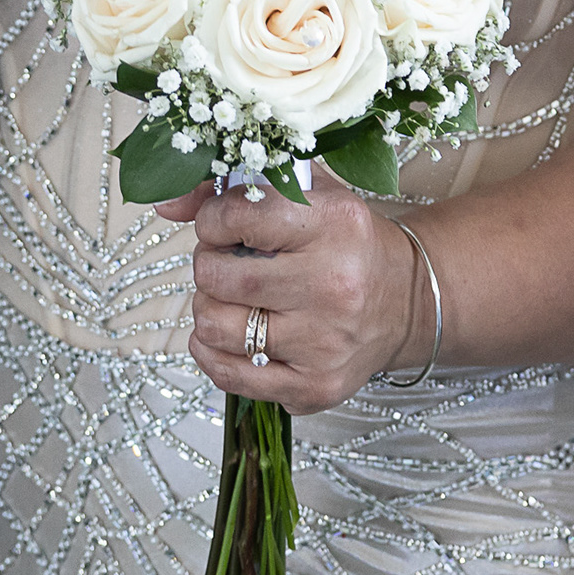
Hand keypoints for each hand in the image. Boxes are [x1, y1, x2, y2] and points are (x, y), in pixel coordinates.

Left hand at [161, 177, 417, 415]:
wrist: (408, 301)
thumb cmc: (348, 242)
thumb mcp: (308, 196)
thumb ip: (234, 188)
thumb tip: (166, 204)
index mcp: (335, 225)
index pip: (240, 217)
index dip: (213, 219)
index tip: (221, 223)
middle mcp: (334, 285)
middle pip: (218, 277)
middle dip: (208, 264)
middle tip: (226, 260)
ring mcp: (324, 343)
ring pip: (214, 326)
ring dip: (209, 307)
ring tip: (233, 297)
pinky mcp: (315, 386)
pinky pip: (229, 376)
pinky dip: (214, 353)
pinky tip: (230, 333)